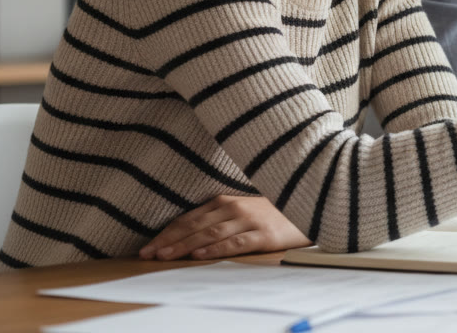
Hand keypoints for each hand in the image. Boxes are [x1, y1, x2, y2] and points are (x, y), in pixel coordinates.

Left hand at [139, 195, 310, 260]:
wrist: (309, 210)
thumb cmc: (271, 213)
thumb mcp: (241, 209)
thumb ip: (217, 217)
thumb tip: (185, 236)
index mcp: (225, 201)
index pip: (188, 218)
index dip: (166, 233)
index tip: (147, 247)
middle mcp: (234, 208)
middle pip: (195, 226)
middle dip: (169, 241)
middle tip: (149, 254)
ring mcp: (249, 220)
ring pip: (210, 234)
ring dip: (185, 245)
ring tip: (166, 255)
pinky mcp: (263, 234)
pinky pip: (235, 242)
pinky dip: (216, 248)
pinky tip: (200, 255)